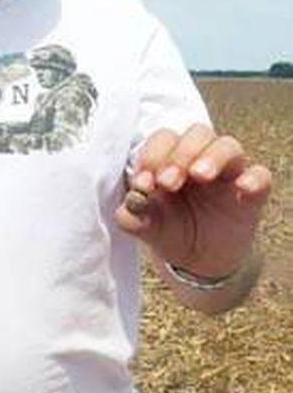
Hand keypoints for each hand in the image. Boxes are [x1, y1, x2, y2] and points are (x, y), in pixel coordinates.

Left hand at [115, 124, 271, 277]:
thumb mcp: (146, 226)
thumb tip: (131, 203)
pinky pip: (261, 175)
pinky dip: (253, 178)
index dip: (153, 155)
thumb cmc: (169, 229)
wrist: (198, 259)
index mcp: (170, 159)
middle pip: (197, 133)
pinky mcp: (251, 194)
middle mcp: (200, 159)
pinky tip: (241, 188)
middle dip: (181, 154)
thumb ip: (131, 216)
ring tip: (199, 176)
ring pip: (228, 145)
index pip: (164, 139)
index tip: (143, 183)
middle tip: (168, 182)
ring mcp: (228, 174)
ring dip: (212, 156)